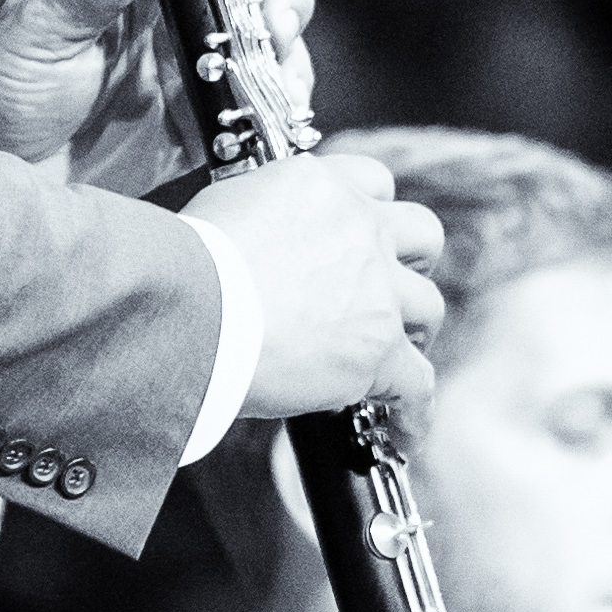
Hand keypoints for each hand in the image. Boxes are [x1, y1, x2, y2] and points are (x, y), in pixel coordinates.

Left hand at [0, 0, 321, 195]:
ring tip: (281, 78)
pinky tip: (277, 113)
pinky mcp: (202, 121)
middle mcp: (172, 16)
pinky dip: (279, 106)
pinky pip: (257, 106)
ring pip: (268, 44)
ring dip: (289, 54)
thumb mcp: (39, 30)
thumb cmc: (6, 87)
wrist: (8, 172)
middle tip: (276, 25)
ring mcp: (193, 67)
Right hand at [202, 152, 445, 423]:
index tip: (364, 236)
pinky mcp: (378, 349)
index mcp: (319, 185)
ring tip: (400, 356)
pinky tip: (405, 430)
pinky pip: (417, 383)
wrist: (189, 308)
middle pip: (421, 234)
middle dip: (411, 263)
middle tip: (392, 291)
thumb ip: (266, 219)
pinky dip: (414, 410)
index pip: (372, 181)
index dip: (372, 212)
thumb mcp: (227, 208)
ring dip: (416, 331)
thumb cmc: (183, 266)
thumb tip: (257, 248)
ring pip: (428, 306)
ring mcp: (376, 288)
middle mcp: (359, 226)